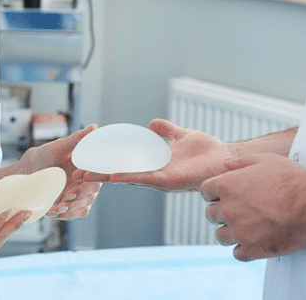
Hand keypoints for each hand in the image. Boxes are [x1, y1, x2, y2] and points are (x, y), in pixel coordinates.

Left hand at [22, 124, 101, 219]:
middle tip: (66, 197)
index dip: (90, 179)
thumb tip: (94, 127)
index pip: (97, 175)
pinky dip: (66, 215)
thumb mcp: (58, 146)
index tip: (77, 177)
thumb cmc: (42, 156)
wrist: (25, 172)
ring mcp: (77, 195)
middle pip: (92, 193)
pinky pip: (74, 214)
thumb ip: (77, 139)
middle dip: (80, 197)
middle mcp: (84, 182)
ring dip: (72, 209)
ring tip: (58, 208)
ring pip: (84, 206)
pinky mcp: (68, 206)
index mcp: (86, 167)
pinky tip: (53, 211)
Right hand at [73, 119, 231, 191]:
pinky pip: (144, 178)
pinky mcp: (169, 181)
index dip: (108, 161)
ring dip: (106, 176)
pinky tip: (111, 176)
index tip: (90, 158)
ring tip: (85, 175)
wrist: (228, 160)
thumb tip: (150, 124)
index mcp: (155, 164)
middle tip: (77, 172)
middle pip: (120, 173)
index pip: (126, 162)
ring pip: (126, 177)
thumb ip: (166, 131)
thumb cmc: (209, 152)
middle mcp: (154, 174)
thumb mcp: (182, 135)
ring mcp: (160, 179)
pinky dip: (127, 177)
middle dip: (99, 173)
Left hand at [200, 153, 305, 260]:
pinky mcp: (252, 249)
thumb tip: (224, 165)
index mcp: (227, 185)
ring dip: (231, 233)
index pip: (205, 192)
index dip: (215, 194)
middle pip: (211, 214)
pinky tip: (255, 242)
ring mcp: (238, 231)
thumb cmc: (292, 181)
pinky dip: (244, 250)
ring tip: (247, 228)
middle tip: (240, 212)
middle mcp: (228, 209)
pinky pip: (237, 254)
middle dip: (222, 213)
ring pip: (221, 236)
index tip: (226, 196)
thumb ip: (240, 162)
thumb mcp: (264, 160)